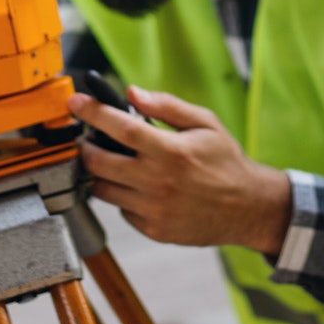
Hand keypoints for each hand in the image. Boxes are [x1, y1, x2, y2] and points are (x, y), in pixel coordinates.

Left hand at [68, 87, 292, 254]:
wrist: (248, 208)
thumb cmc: (227, 162)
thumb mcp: (206, 124)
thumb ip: (167, 106)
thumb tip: (133, 93)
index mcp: (171, 151)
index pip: (119, 128)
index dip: (93, 113)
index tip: (76, 103)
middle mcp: (158, 182)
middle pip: (98, 162)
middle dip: (85, 146)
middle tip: (88, 138)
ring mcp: (153, 209)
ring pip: (103, 189)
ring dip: (100, 172)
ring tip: (111, 161)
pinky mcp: (153, 229)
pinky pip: (121, 210)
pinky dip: (122, 195)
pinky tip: (137, 186)